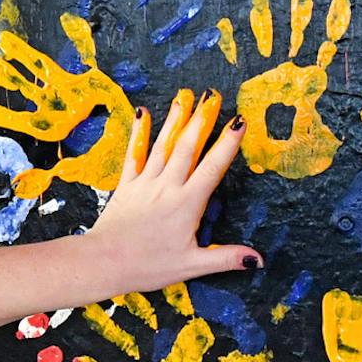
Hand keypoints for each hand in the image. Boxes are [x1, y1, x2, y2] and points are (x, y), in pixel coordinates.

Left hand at [83, 91, 259, 295]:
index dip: (228, 144)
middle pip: (188, 147)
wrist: (104, 262)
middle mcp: (168, 186)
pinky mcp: (127, 185)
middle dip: (202, 119)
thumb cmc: (149, 266)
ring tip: (185, 96)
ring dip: (176, 119)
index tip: (239, 121)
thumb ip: (225, 258)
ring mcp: (146, 182)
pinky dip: (140, 133)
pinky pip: (135, 154)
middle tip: (212, 96)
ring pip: (164, 145)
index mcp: (188, 204)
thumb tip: (257, 259)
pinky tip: (143, 114)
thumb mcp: (191, 265)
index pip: (213, 167)